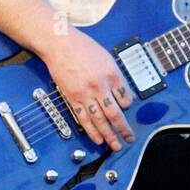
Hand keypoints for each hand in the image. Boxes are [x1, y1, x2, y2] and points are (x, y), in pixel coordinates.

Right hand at [43, 27, 135, 151]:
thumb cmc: (82, 47)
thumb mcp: (106, 58)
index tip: (127, 110)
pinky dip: (91, 131)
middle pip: (115, 114)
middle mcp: (100, 86)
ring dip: (109, 135)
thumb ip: (114, 75)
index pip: (126, 97)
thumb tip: (121, 92)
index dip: (128, 106)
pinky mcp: (72, 98)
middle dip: (123, 129)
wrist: (60, 44)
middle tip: (129, 139)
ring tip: (115, 145)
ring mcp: (85, 94)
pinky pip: (84, 119)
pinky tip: (98, 139)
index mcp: (112, 74)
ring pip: (100, 120)